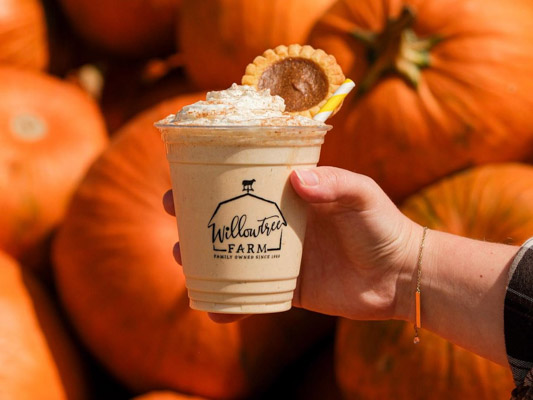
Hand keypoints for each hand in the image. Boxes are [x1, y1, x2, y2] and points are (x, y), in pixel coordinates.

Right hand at [163, 167, 421, 322]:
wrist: (401, 276)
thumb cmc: (383, 226)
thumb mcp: (362, 196)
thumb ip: (335, 184)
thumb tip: (297, 180)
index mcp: (292, 195)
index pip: (247, 180)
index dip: (215, 177)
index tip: (187, 176)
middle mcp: (281, 223)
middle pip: (230, 216)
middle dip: (198, 215)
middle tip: (175, 214)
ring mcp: (281, 255)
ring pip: (233, 254)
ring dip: (203, 256)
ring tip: (181, 256)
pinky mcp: (287, 286)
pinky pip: (251, 293)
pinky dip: (231, 301)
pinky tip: (213, 307)